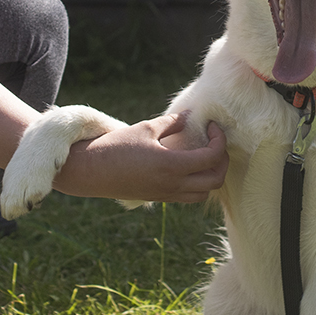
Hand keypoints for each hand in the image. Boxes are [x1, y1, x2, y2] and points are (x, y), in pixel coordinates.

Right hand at [51, 113, 226, 203]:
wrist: (92, 171)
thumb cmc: (117, 146)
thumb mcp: (146, 128)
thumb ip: (173, 122)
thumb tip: (190, 116)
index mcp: (172, 166)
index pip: (212, 158)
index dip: (219, 140)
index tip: (212, 127)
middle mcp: (173, 184)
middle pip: (216, 180)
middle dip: (222, 161)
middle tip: (215, 142)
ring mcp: (167, 195)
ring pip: (204, 193)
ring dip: (211, 176)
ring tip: (204, 156)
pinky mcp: (159, 198)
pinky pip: (188, 197)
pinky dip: (197, 184)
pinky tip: (188, 166)